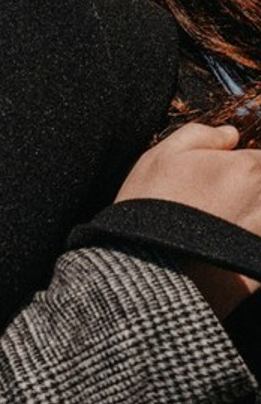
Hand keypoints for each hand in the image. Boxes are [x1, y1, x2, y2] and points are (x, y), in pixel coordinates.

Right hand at [117, 121, 260, 317]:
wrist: (153, 270)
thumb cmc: (153, 207)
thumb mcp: (161, 156)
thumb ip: (200, 135)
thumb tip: (230, 133)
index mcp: (249, 167)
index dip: (245, 164)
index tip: (224, 174)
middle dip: (248, 189)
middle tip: (215, 200)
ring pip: (260, 213)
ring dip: (248, 214)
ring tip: (217, 221)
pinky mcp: (260, 261)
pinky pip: (257, 243)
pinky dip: (247, 239)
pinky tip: (222, 240)